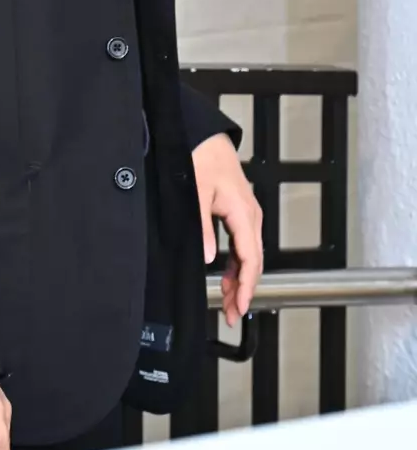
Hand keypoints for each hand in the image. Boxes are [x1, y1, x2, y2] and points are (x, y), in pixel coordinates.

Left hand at [192, 133, 263, 327]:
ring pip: (249, 254)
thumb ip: (201, 227)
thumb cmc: (201, 156)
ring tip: (230, 301)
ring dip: (241, 279)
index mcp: (243, 212)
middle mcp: (250, 214)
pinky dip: (238, 263)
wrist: (203, 134)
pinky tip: (229, 276)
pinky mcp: (238, 211)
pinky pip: (243, 244)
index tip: (240, 307)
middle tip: (233, 314)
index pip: (251, 258)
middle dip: (246, 290)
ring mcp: (246, 213)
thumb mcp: (196, 192)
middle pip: (254, 261)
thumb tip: (207, 258)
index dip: (247, 286)